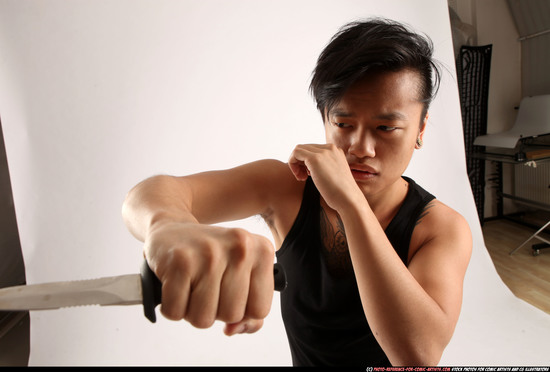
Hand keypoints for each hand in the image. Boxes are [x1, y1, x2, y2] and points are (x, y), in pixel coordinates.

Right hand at [143, 221, 274, 332]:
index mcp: (262, 251)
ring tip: (191, 286)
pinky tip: (174, 285)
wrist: (172, 230)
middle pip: (232, 315)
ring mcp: (209, 254)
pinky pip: (176, 312)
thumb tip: (233, 330)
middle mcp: (240, 248)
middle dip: (215, 310)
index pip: (260, 310)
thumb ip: (250, 312)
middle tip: (206, 287)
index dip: (241, 311)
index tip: (229, 294)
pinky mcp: (179, 261)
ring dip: (192, 311)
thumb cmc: (209, 258)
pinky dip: (171, 307)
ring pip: (203, 319)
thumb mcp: (241, 275)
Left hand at [288, 143, 361, 211]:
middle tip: (302, 177)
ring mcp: (323, 152)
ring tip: (301, 178)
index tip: (308, 175)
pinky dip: (292, 164)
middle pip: (305, 148)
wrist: (348, 199)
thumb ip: (324, 167)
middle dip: (299, 163)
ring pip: (298, 149)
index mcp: (336, 151)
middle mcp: (330, 148)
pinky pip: (295, 153)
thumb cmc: (341, 193)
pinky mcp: (314, 159)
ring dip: (295, 164)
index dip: (306, 162)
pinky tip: (300, 178)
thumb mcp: (333, 175)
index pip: (313, 150)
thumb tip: (308, 168)